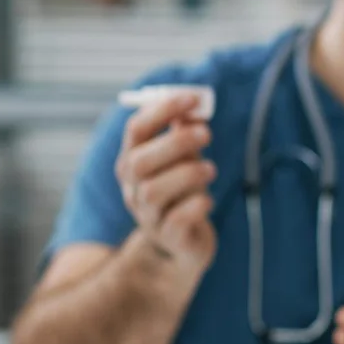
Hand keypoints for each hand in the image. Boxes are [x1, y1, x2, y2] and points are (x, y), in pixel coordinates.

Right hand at [115, 92, 216, 274]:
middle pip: (140, 161)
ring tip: (210, 170)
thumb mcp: (182, 161)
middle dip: (175, 143)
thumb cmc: (181, 193)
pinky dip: (194, 206)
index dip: (163, 110)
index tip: (193, 98)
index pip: (136, 130)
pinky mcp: (169, 237)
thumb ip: (184, 134)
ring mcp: (148, 215)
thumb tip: (194, 106)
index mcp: (133, 162)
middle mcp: (133, 188)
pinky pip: (176, 220)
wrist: (179, 245)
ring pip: (154, 191)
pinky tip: (208, 200)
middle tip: (207, 133)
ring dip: (187, 174)